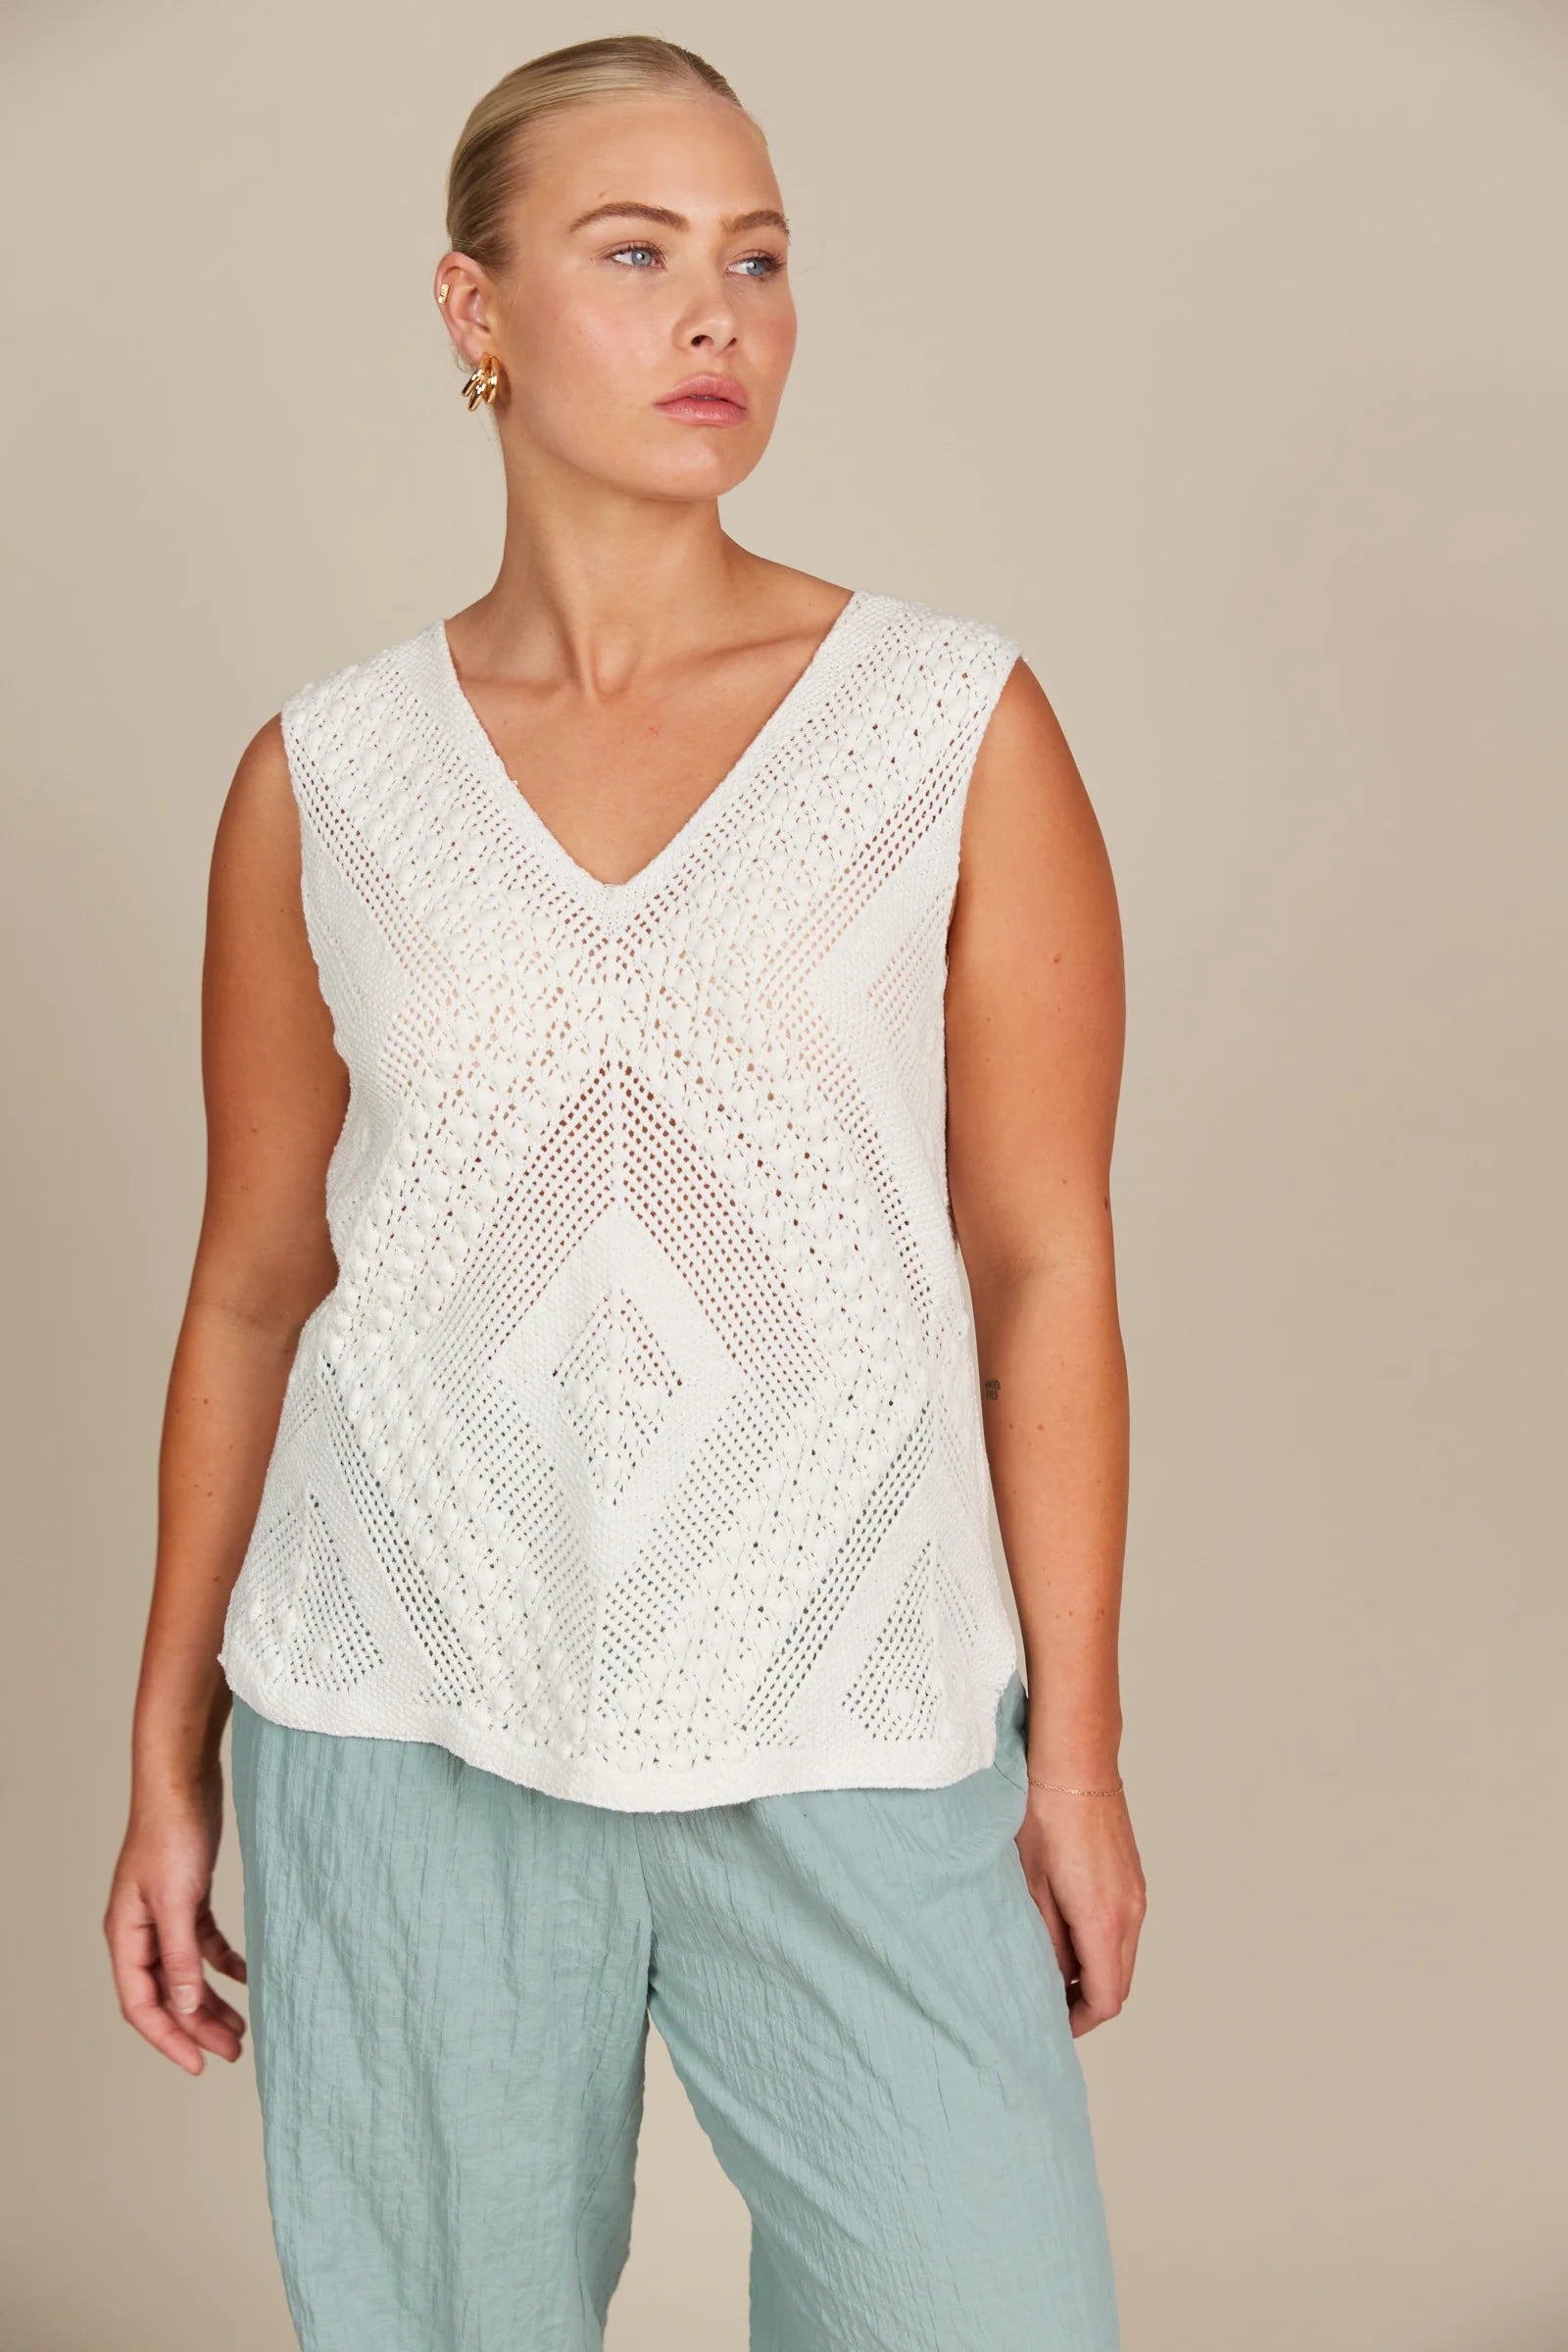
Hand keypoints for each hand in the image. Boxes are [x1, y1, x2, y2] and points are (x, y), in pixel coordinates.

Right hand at [104, 1765, 247, 2074]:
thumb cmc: (171, 1833)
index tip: (200, 2064)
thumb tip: (183, 2005)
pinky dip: (224, 1963)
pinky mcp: (189, 1898)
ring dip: (211, 2001)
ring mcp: (164, 1915)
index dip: (169, 2039)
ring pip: (186, 1974)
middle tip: (234, 2051)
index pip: (142, 2005)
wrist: (183, 1780)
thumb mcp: (176, 1900)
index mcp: (127, 1936)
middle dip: (198, 2027)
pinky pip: (204, 1944)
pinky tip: (248, 1976)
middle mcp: (141, 1932)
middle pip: (167, 1995)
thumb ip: (178, 1954)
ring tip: (243, 2029)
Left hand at [1013, 1789, 1145, 2037]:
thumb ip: (1042, 1938)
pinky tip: (1067, 1927)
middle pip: (1118, 1982)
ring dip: (1094, 1970)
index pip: (1106, 1999)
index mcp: (1103, 1921)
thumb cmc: (1044, 1814)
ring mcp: (1137, 1893)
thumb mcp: (1029, 1883)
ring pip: (1122, 1955)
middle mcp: (1131, 1912)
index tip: (1051, 2023)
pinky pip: (1124, 1928)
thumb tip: (1049, 1975)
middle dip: (1086, 2000)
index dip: (1079, 2021)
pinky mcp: (1133, 1877)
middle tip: (1047, 2001)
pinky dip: (1101, 1943)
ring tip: (1052, 1963)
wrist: (1076, 1761)